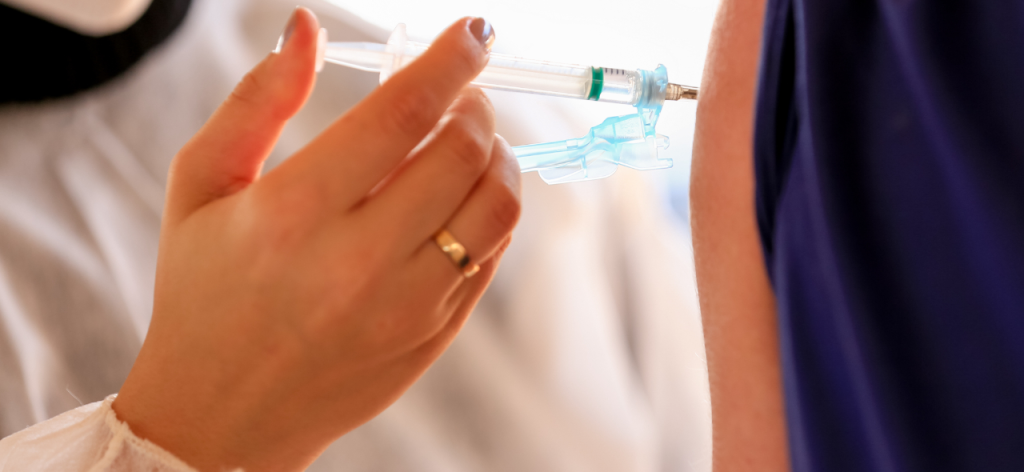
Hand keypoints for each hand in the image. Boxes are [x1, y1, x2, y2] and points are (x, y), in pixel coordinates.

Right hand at [112, 9, 518, 470]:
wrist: (221, 413)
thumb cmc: (204, 291)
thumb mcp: (201, 186)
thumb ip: (258, 100)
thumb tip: (308, 27)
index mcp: (292, 215)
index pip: (402, 115)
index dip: (451, 60)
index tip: (473, 34)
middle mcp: (356, 264)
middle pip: (463, 155)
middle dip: (477, 105)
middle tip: (462, 94)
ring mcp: (404, 308)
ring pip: (497, 208)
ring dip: (498, 156)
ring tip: (470, 143)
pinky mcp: (432, 336)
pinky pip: (492, 256)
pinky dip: (491, 211)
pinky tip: (459, 200)